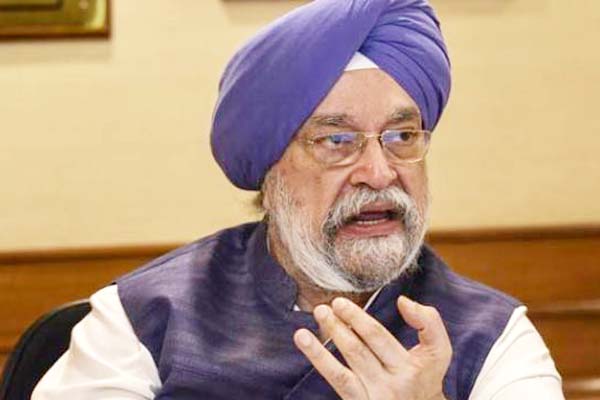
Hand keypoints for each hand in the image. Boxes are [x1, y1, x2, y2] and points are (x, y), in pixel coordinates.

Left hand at [293, 296, 451, 399]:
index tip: (339, 303)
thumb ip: (428, 321)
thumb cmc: (426, 377)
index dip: (356, 318)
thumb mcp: (438, 350)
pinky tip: (306, 347)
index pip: (377, 338)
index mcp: (408, 367)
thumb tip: (402, 301)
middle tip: (321, 309)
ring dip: (320, 350)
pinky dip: (320, 364)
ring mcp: (372, 399)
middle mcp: (390, 385)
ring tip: (301, 333)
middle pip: (357, 352)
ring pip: (342, 373)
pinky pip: (337, 384)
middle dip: (337, 329)